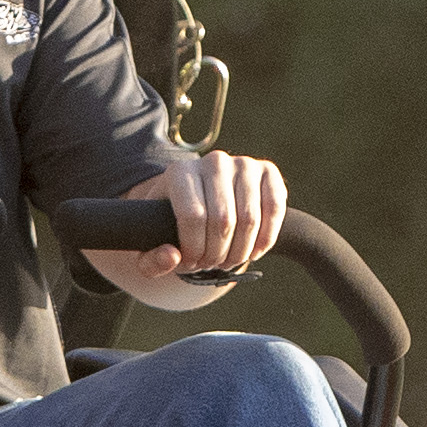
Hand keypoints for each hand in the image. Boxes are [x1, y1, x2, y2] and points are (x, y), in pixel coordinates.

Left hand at [122, 151, 285, 289]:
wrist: (202, 198)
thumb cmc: (175, 222)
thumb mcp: (154, 241)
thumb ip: (151, 259)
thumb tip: (173, 257)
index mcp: (180, 171)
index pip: (192, 216)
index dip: (194, 249)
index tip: (191, 262)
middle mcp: (213, 161)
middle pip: (223, 221)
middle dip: (217, 254)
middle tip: (211, 265)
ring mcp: (243, 164)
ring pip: (249, 219)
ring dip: (240, 252)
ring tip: (228, 261)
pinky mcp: (268, 171)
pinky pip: (274, 209)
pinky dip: (266, 239)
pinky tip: (253, 252)